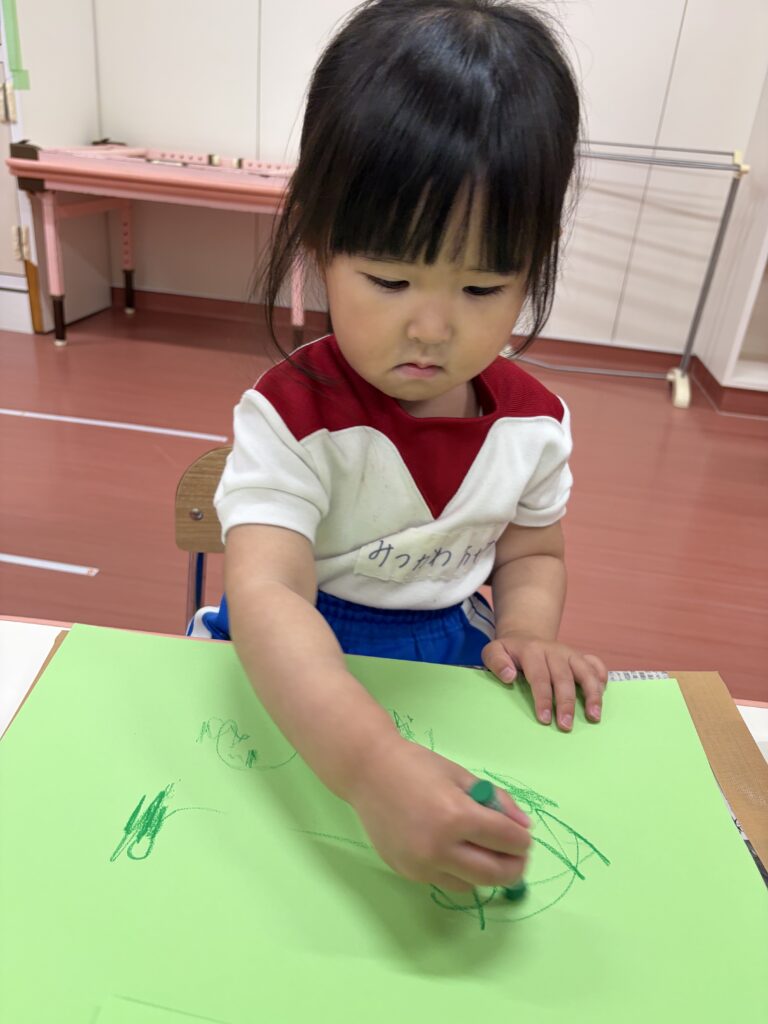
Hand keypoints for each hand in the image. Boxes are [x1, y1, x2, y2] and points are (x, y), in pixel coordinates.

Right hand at [348, 736, 530, 890]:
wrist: (368, 772)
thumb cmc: (416, 766)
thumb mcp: (461, 775)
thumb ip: (497, 800)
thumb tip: (523, 827)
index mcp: (456, 816)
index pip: (506, 840)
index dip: (522, 841)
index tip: (524, 837)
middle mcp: (439, 847)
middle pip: (495, 874)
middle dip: (515, 867)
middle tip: (517, 857)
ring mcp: (421, 864)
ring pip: (472, 885)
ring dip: (487, 873)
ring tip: (487, 854)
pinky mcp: (407, 873)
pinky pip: (446, 882)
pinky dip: (459, 872)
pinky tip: (457, 853)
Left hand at [482, 633, 607, 730]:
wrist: (526, 637)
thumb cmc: (509, 652)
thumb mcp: (493, 652)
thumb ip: (496, 662)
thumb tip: (509, 676)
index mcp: (532, 651)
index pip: (539, 677)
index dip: (543, 698)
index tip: (544, 718)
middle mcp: (555, 651)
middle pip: (564, 678)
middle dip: (566, 703)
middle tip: (566, 726)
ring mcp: (570, 654)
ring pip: (586, 672)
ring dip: (592, 694)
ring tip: (594, 716)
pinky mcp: (581, 657)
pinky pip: (596, 665)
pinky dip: (602, 678)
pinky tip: (603, 694)